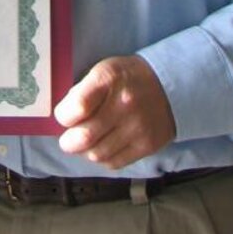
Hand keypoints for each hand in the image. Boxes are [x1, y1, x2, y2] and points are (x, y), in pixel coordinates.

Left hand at [53, 55, 175, 169]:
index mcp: (109, 78)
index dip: (63, 116)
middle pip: (85, 136)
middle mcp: (124, 104)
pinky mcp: (147, 146)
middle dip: (69, 142)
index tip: (64, 116)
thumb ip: (83, 92)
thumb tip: (63, 117)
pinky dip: (102, 158)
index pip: (78, 106)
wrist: (168, 86)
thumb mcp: (103, 70)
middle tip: (68, 139)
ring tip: (86, 143)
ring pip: (98, 154)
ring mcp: (137, 128)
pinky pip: (114, 163)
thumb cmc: (127, 77)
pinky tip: (103, 147)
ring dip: (85, 152)